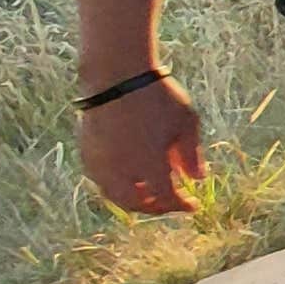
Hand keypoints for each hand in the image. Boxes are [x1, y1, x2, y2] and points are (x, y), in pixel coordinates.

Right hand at [79, 79, 206, 215]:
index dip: (180, 205)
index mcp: (149, 165)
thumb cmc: (158, 96)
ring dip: (134, 201)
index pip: (166, 198)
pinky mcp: (87, 153)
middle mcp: (121, 170)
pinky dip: (117, 187)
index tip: (193, 205)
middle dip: (157, 207)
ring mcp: (100, 163)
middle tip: (171, 203)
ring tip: (150, 195)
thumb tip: (197, 179)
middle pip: (137, 203)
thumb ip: (191, 154)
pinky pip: (101, 181)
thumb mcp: (186, 122)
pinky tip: (129, 179)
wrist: (117, 76)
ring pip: (115, 196)